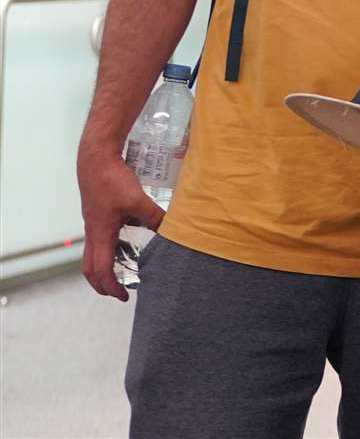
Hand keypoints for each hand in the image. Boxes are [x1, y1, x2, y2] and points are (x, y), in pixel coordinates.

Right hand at [78, 146, 163, 300]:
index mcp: (100, 234)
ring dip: (103, 268)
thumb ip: (155, 216)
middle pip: (89, 268)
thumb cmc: (112, 180)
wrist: (95, 160)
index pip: (100, 270)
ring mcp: (92, 224)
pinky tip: (125, 244)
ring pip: (91, 255)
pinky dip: (107, 251)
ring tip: (123, 273)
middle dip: (102, 284)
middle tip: (119, 292)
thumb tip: (172, 230)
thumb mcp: (137, 200)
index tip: (123, 296)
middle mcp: (93, 233)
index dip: (110, 286)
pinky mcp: (96, 215)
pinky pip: (98, 241)